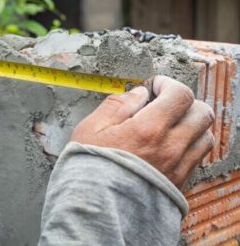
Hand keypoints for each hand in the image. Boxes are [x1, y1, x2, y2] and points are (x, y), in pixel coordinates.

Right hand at [71, 75, 214, 188]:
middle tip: (164, 102)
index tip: (155, 86)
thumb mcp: (91, 128)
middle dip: (185, 101)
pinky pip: (197, 157)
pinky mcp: (178, 182)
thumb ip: (117, 105)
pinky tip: (167, 144)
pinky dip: (188, 144)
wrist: (94, 209)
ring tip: (168, 124)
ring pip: (205, 136)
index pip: (180, 95)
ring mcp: (177, 167)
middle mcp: (170, 148)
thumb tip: (138, 94)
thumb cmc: (88, 169)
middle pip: (202, 113)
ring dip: (190, 123)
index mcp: (148, 130)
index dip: (168, 83)